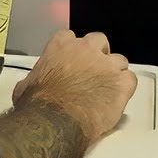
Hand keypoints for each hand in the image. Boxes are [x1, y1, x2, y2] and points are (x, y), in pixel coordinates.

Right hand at [12, 30, 137, 143]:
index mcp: (61, 45)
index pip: (71, 38)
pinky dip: (126, 88)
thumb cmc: (39, 103)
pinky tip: (119, 98)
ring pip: (119, 60)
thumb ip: (34, 78)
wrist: (55, 120)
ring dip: (114, 72)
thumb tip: (30, 86)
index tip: (73, 62)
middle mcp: (86, 50)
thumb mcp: (27, 85)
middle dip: (98, 54)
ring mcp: (106, 65)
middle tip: (94, 71)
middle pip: (99, 42)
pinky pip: (130, 79)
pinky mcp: (121, 83)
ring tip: (108, 88)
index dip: (74, 51)